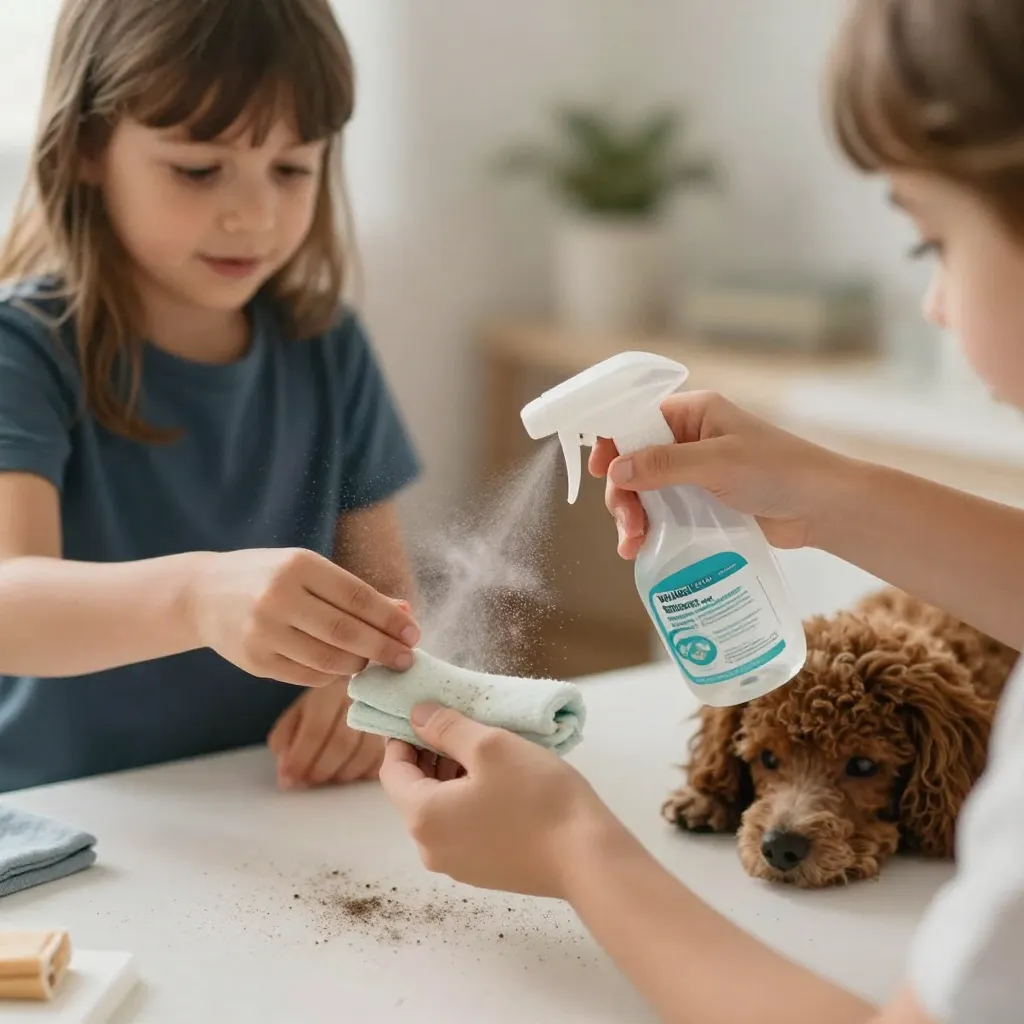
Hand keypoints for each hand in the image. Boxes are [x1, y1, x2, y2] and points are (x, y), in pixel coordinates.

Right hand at [185, 548, 419, 686]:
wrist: (202, 594)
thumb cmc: (268, 577)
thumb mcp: (308, 570)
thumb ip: (355, 592)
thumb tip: (404, 611)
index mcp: (298, 566)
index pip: (357, 596)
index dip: (389, 619)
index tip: (413, 634)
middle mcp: (279, 597)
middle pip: (346, 632)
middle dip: (382, 648)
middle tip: (406, 659)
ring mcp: (263, 631)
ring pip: (328, 659)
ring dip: (359, 665)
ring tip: (374, 662)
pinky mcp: (255, 661)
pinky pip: (307, 676)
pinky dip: (331, 675)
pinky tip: (343, 668)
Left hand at [268, 678, 384, 787]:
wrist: (365, 684)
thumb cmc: (326, 703)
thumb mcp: (299, 712)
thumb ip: (285, 741)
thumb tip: (286, 777)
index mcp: (331, 690)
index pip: (316, 728)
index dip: (301, 758)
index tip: (290, 778)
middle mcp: (360, 698)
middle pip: (342, 743)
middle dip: (321, 770)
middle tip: (308, 782)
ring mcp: (383, 713)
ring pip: (366, 753)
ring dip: (342, 774)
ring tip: (327, 777)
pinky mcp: (395, 730)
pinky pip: (382, 759)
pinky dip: (363, 773)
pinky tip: (349, 772)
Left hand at [378, 704, 620, 897]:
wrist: (587, 858)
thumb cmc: (536, 797)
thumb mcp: (490, 746)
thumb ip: (446, 728)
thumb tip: (417, 716)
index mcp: (422, 817)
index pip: (392, 770)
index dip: (403, 736)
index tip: (424, 712)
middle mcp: (430, 848)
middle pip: (414, 791)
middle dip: (430, 754)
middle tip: (460, 724)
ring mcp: (457, 865)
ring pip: (439, 809)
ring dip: (452, 775)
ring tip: (485, 749)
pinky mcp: (483, 872)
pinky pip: (461, 827)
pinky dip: (468, 800)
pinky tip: (500, 781)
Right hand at [588, 391, 845, 557]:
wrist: (823, 508)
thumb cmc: (779, 471)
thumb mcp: (717, 463)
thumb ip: (664, 464)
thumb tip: (616, 469)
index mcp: (692, 414)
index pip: (635, 419)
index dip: (611, 442)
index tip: (597, 471)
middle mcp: (689, 440)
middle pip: (634, 462)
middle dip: (623, 493)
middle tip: (627, 523)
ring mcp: (695, 473)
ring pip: (645, 492)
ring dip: (633, 517)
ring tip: (632, 546)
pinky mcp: (702, 504)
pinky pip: (664, 513)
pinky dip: (650, 529)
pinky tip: (642, 549)